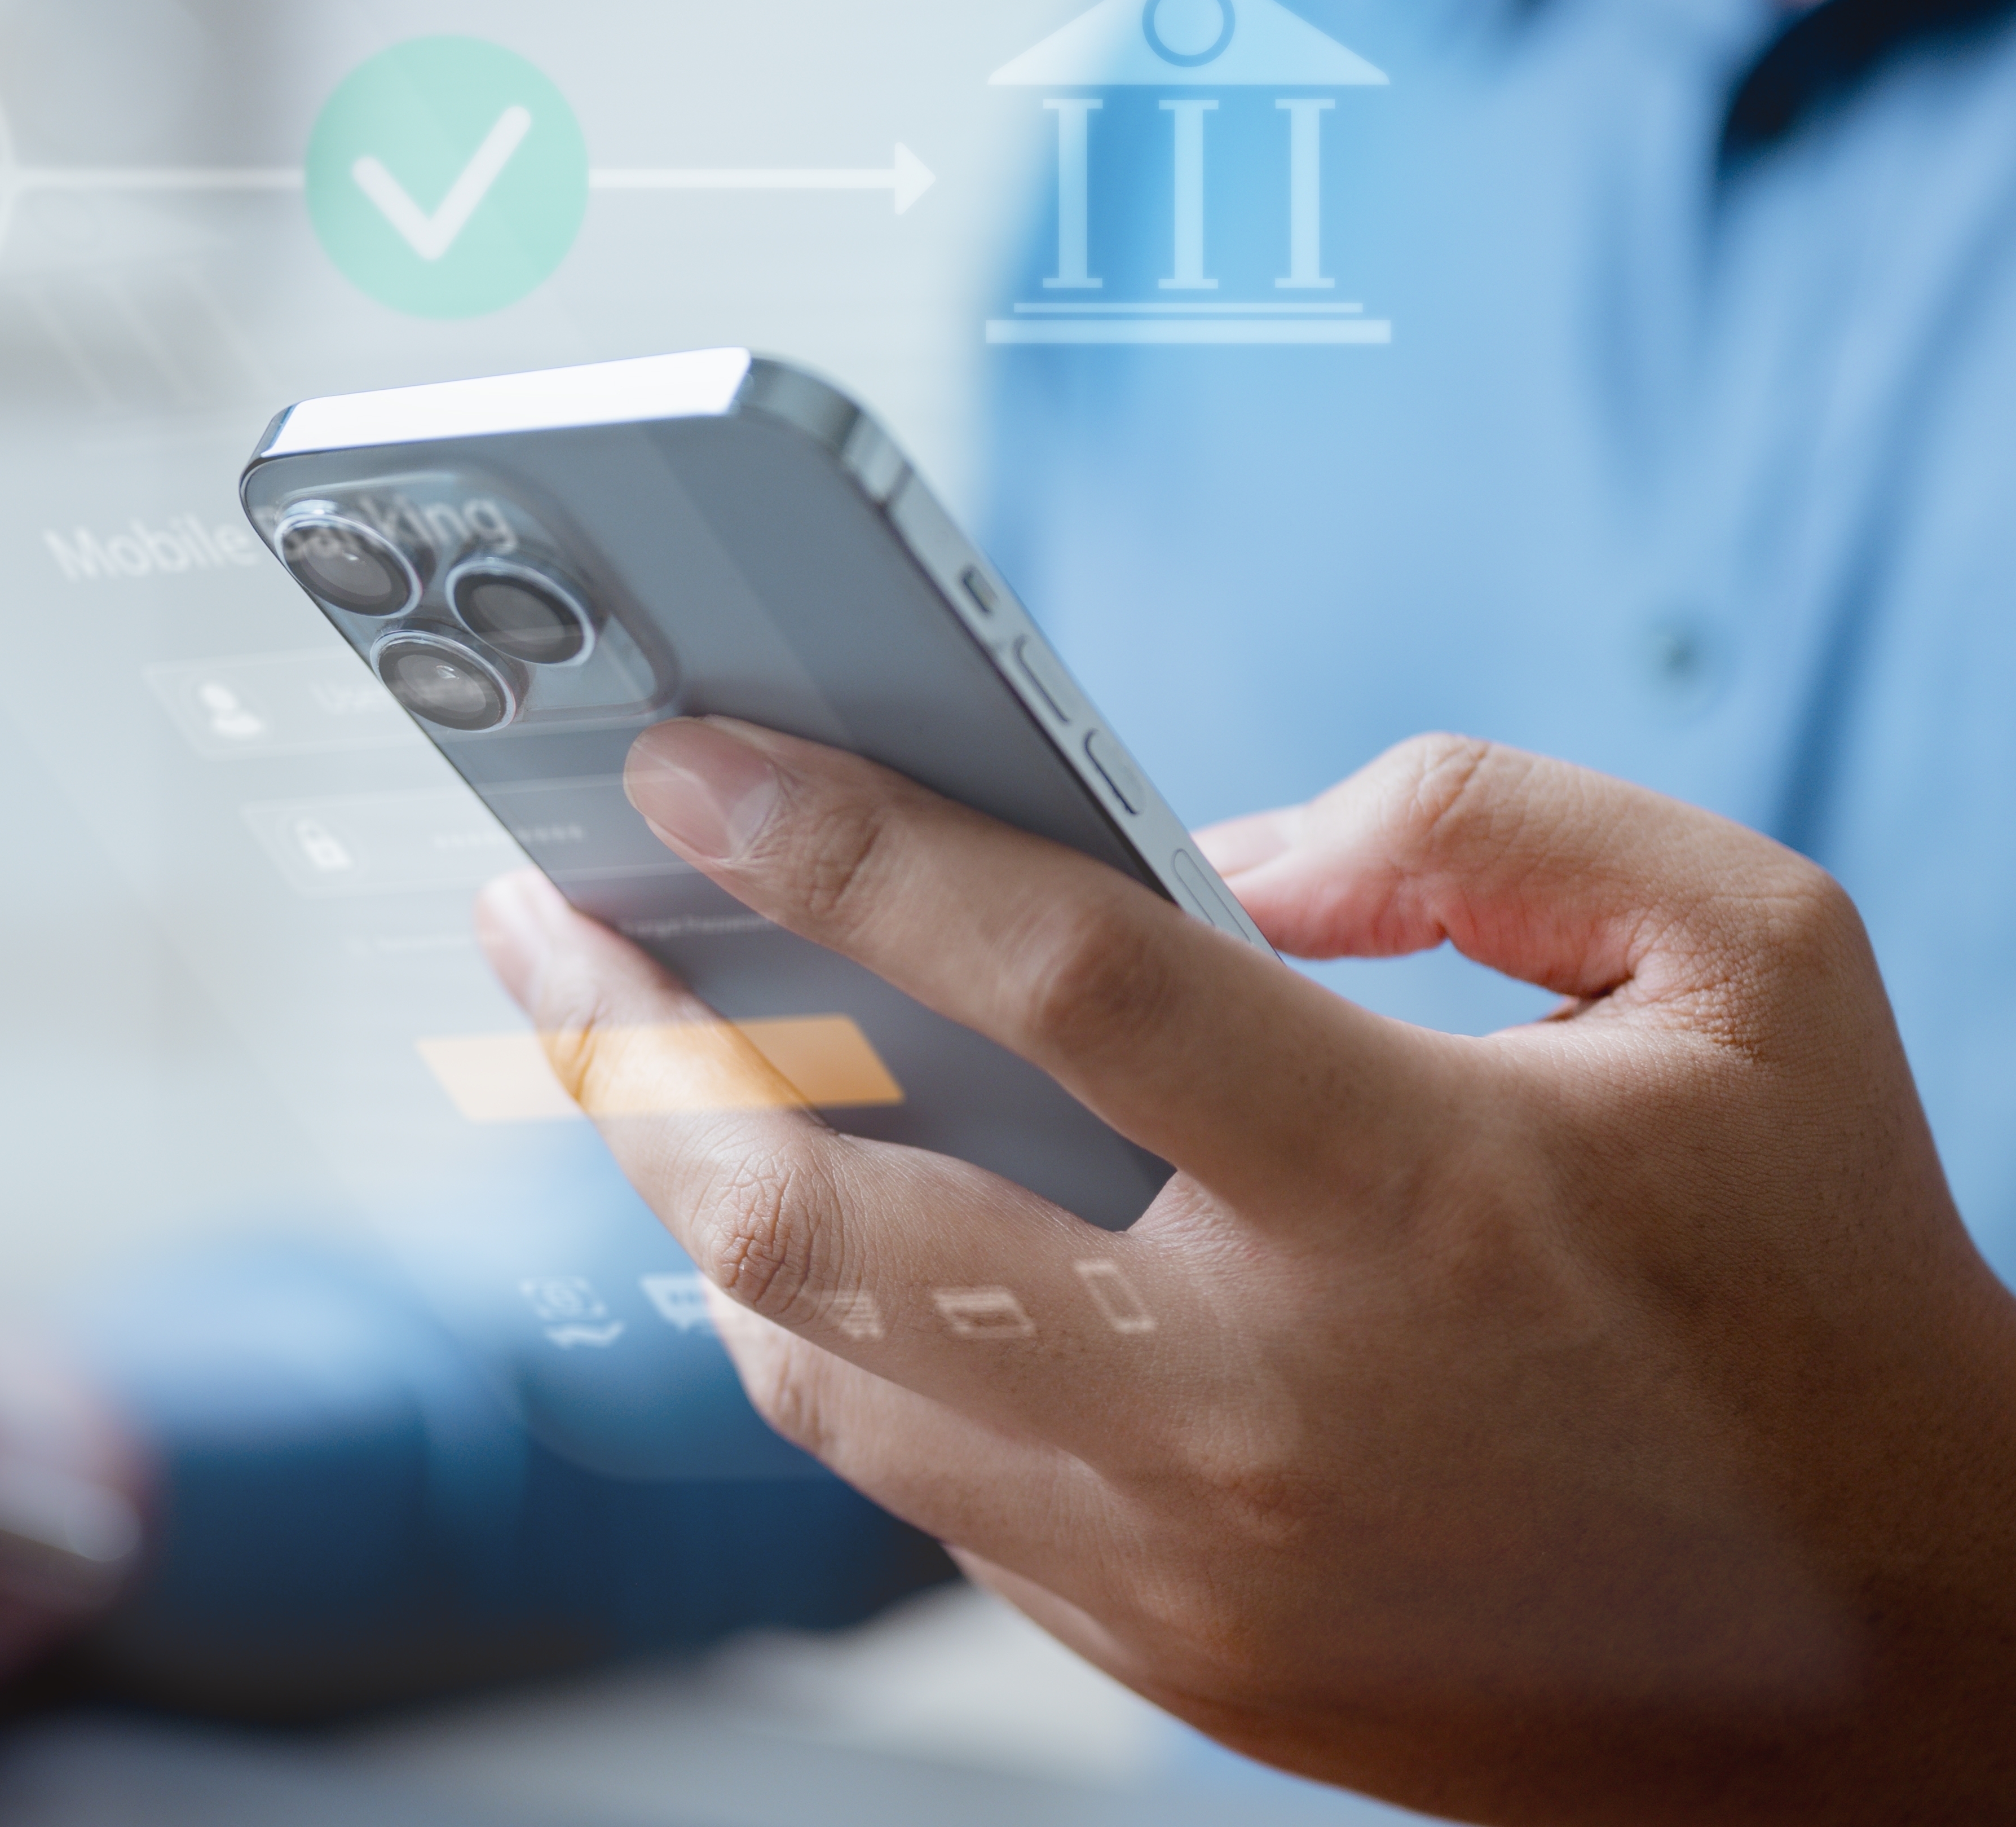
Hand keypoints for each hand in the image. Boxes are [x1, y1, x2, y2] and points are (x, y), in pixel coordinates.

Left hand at [475, 725, 2015, 1823]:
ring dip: (683, 1195)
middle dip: (624, 1052)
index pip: (1052, 977)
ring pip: (807, 1364)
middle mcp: (1256, 1395)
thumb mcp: (1751, 956)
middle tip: (536, 916)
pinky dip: (826, 1329)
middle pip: (816, 1221)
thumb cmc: (1817, 1278)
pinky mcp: (1155, 1647)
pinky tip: (798, 1219)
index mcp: (1411, 1196)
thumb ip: (1475, 824)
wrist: (1901, 1659)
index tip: (679, 756)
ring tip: (626, 1055)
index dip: (838, 845)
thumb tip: (1204, 846)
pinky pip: (905, 1469)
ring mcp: (1181, 1553)